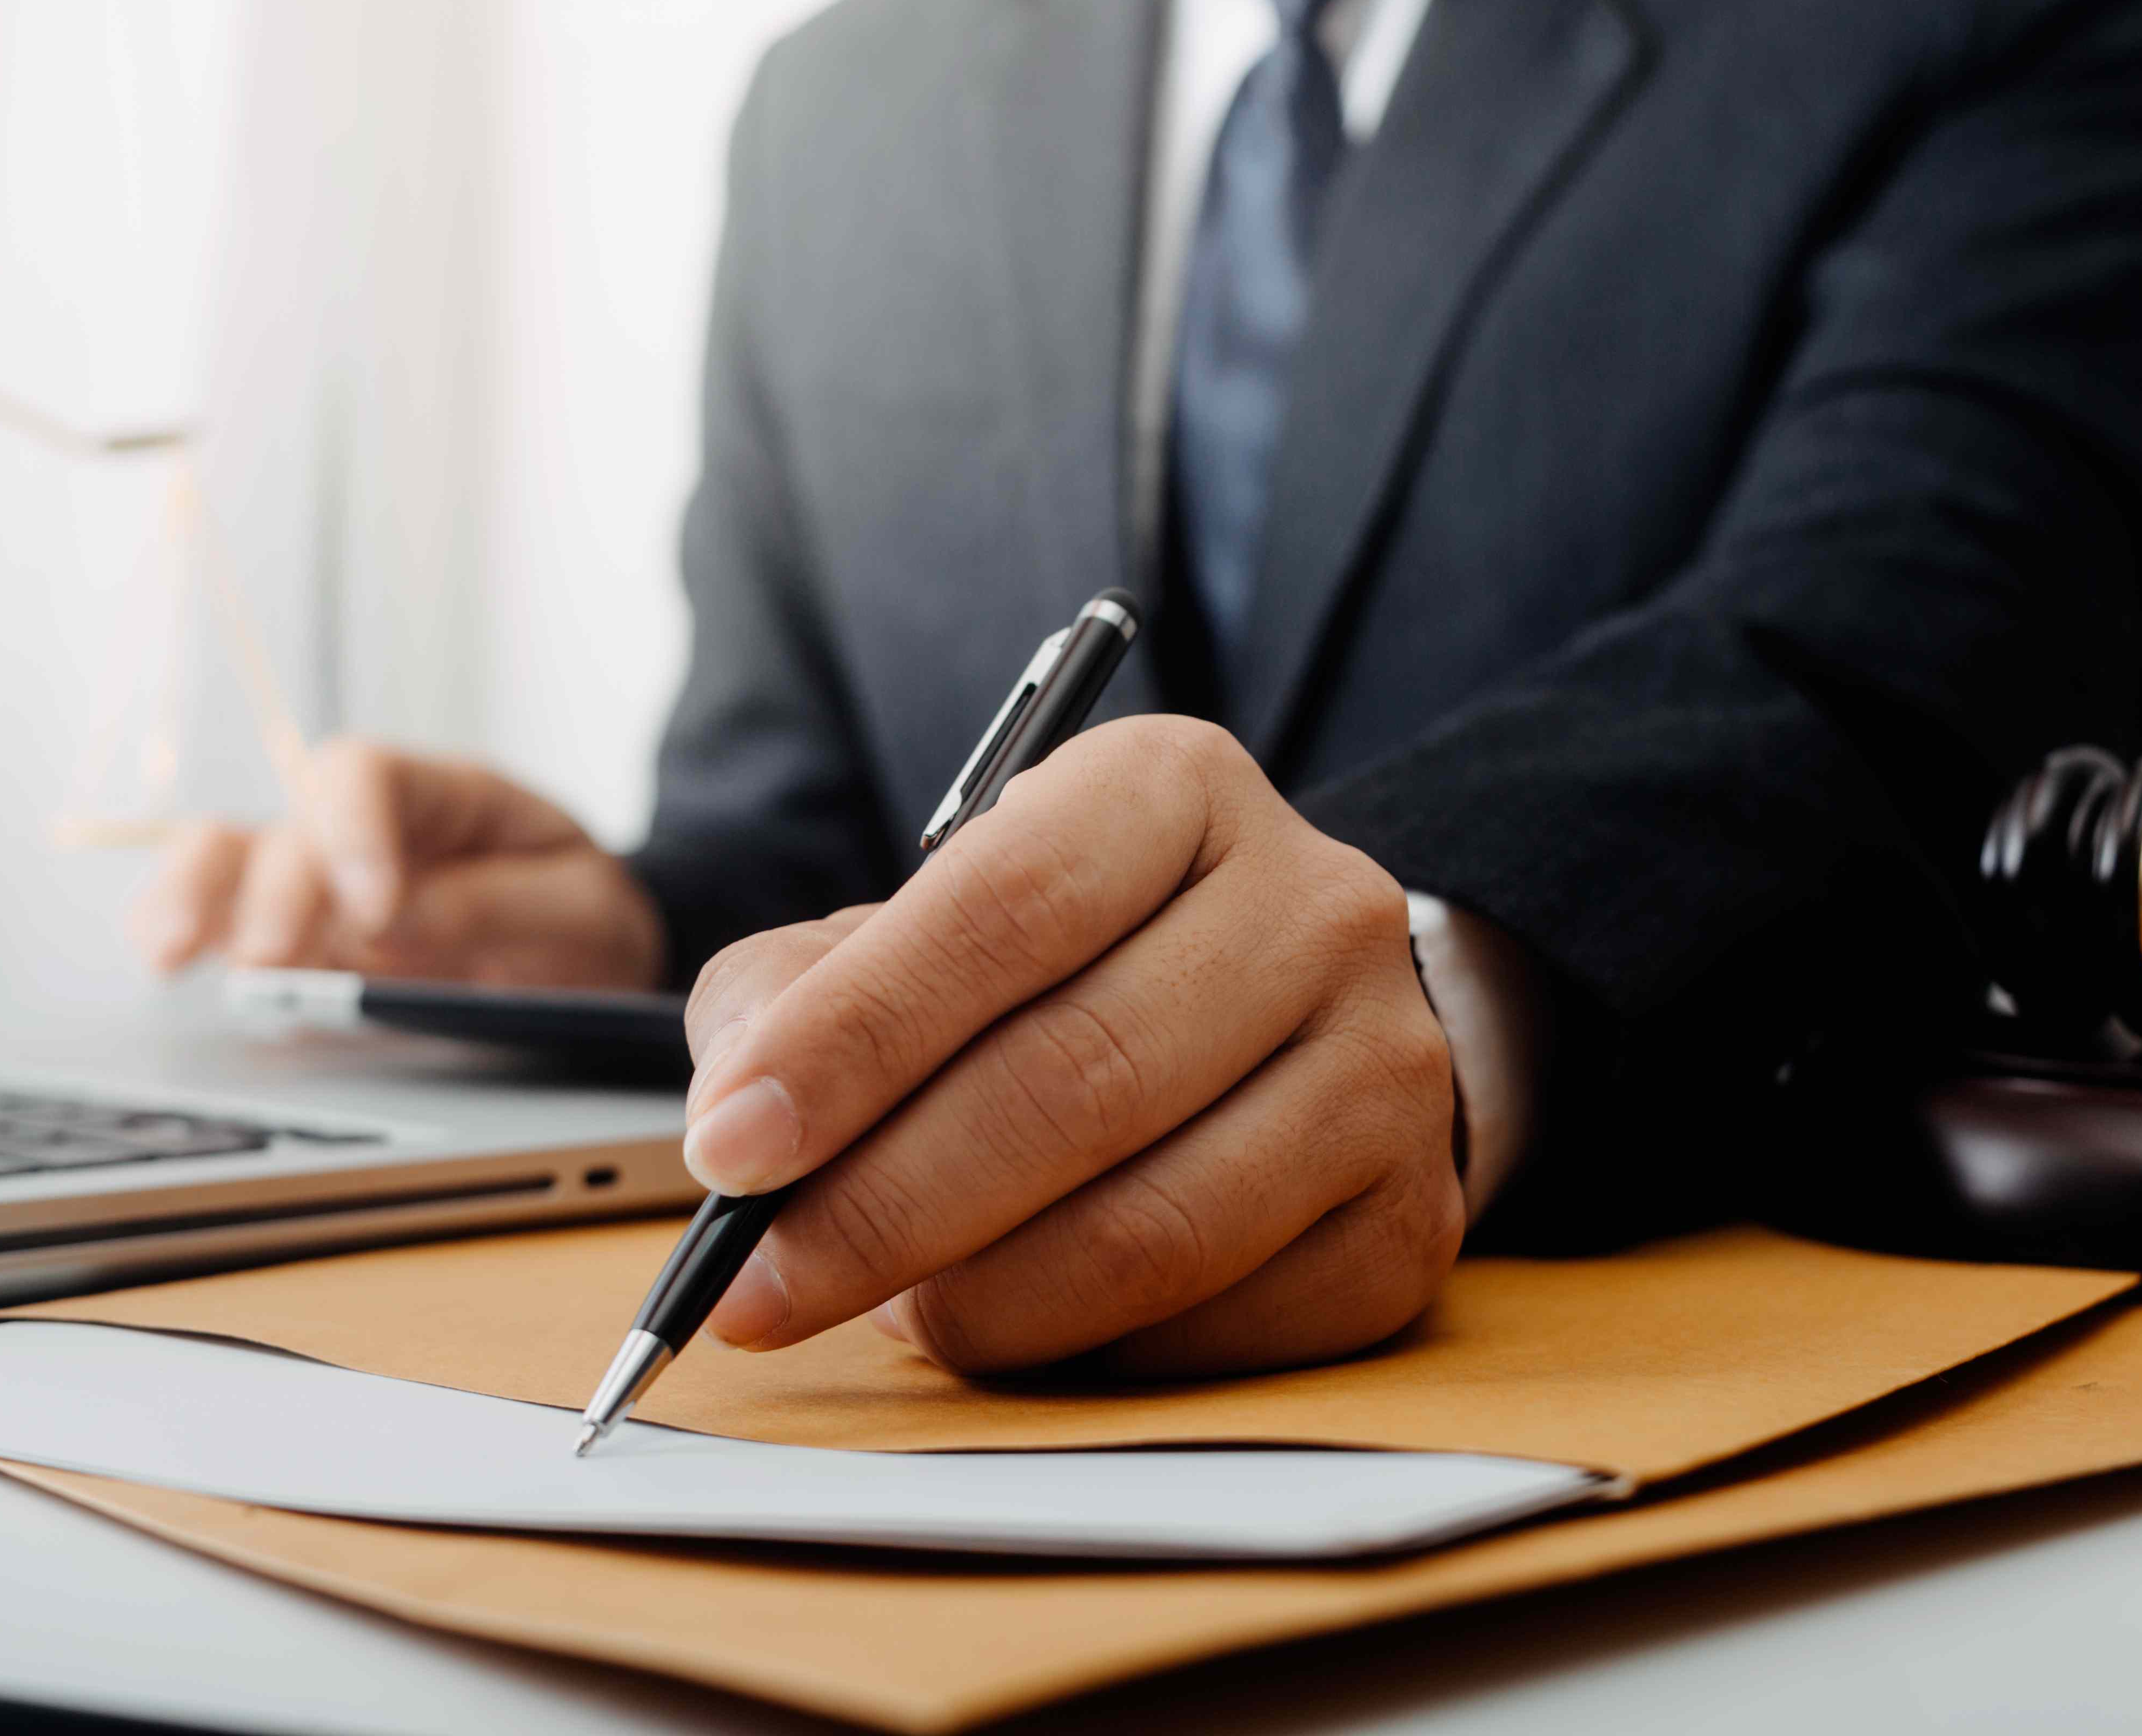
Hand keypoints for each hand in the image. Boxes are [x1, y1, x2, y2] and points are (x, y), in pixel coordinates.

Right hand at [131, 737, 664, 988]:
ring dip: (191, 897)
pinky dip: (185, 933)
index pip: (370, 775)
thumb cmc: (586, 920)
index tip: (374, 909)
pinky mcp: (299, 941)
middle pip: (290, 823)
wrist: (588, 963)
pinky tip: (170, 964)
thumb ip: (493, 908)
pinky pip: (218, 921)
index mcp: (446, 796)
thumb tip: (391, 921)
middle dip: (273, 889)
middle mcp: (369, 828)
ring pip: (227, 857)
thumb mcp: (579, 910)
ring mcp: (323, 882)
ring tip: (170, 953)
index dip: (353, 832)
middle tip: (272, 959)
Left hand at [678, 716, 1463, 1378]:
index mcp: (1177, 788)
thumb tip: (739, 1118)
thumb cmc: (1070, 968)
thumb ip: (805, 991)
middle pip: (1075, 1078)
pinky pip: (1225, 1324)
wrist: (1292, 1020)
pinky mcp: (1412, 1217)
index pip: (1004, 905)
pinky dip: (1091, 1354)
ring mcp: (1388, 1063)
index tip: (729, 1147)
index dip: (854, 1038)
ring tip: (884, 1312)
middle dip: (882, 1206)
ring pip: (1156, 1226)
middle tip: (756, 1286)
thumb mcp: (930, 920)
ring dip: (979, 1302)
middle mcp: (1315, 905)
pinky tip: (1020, 1327)